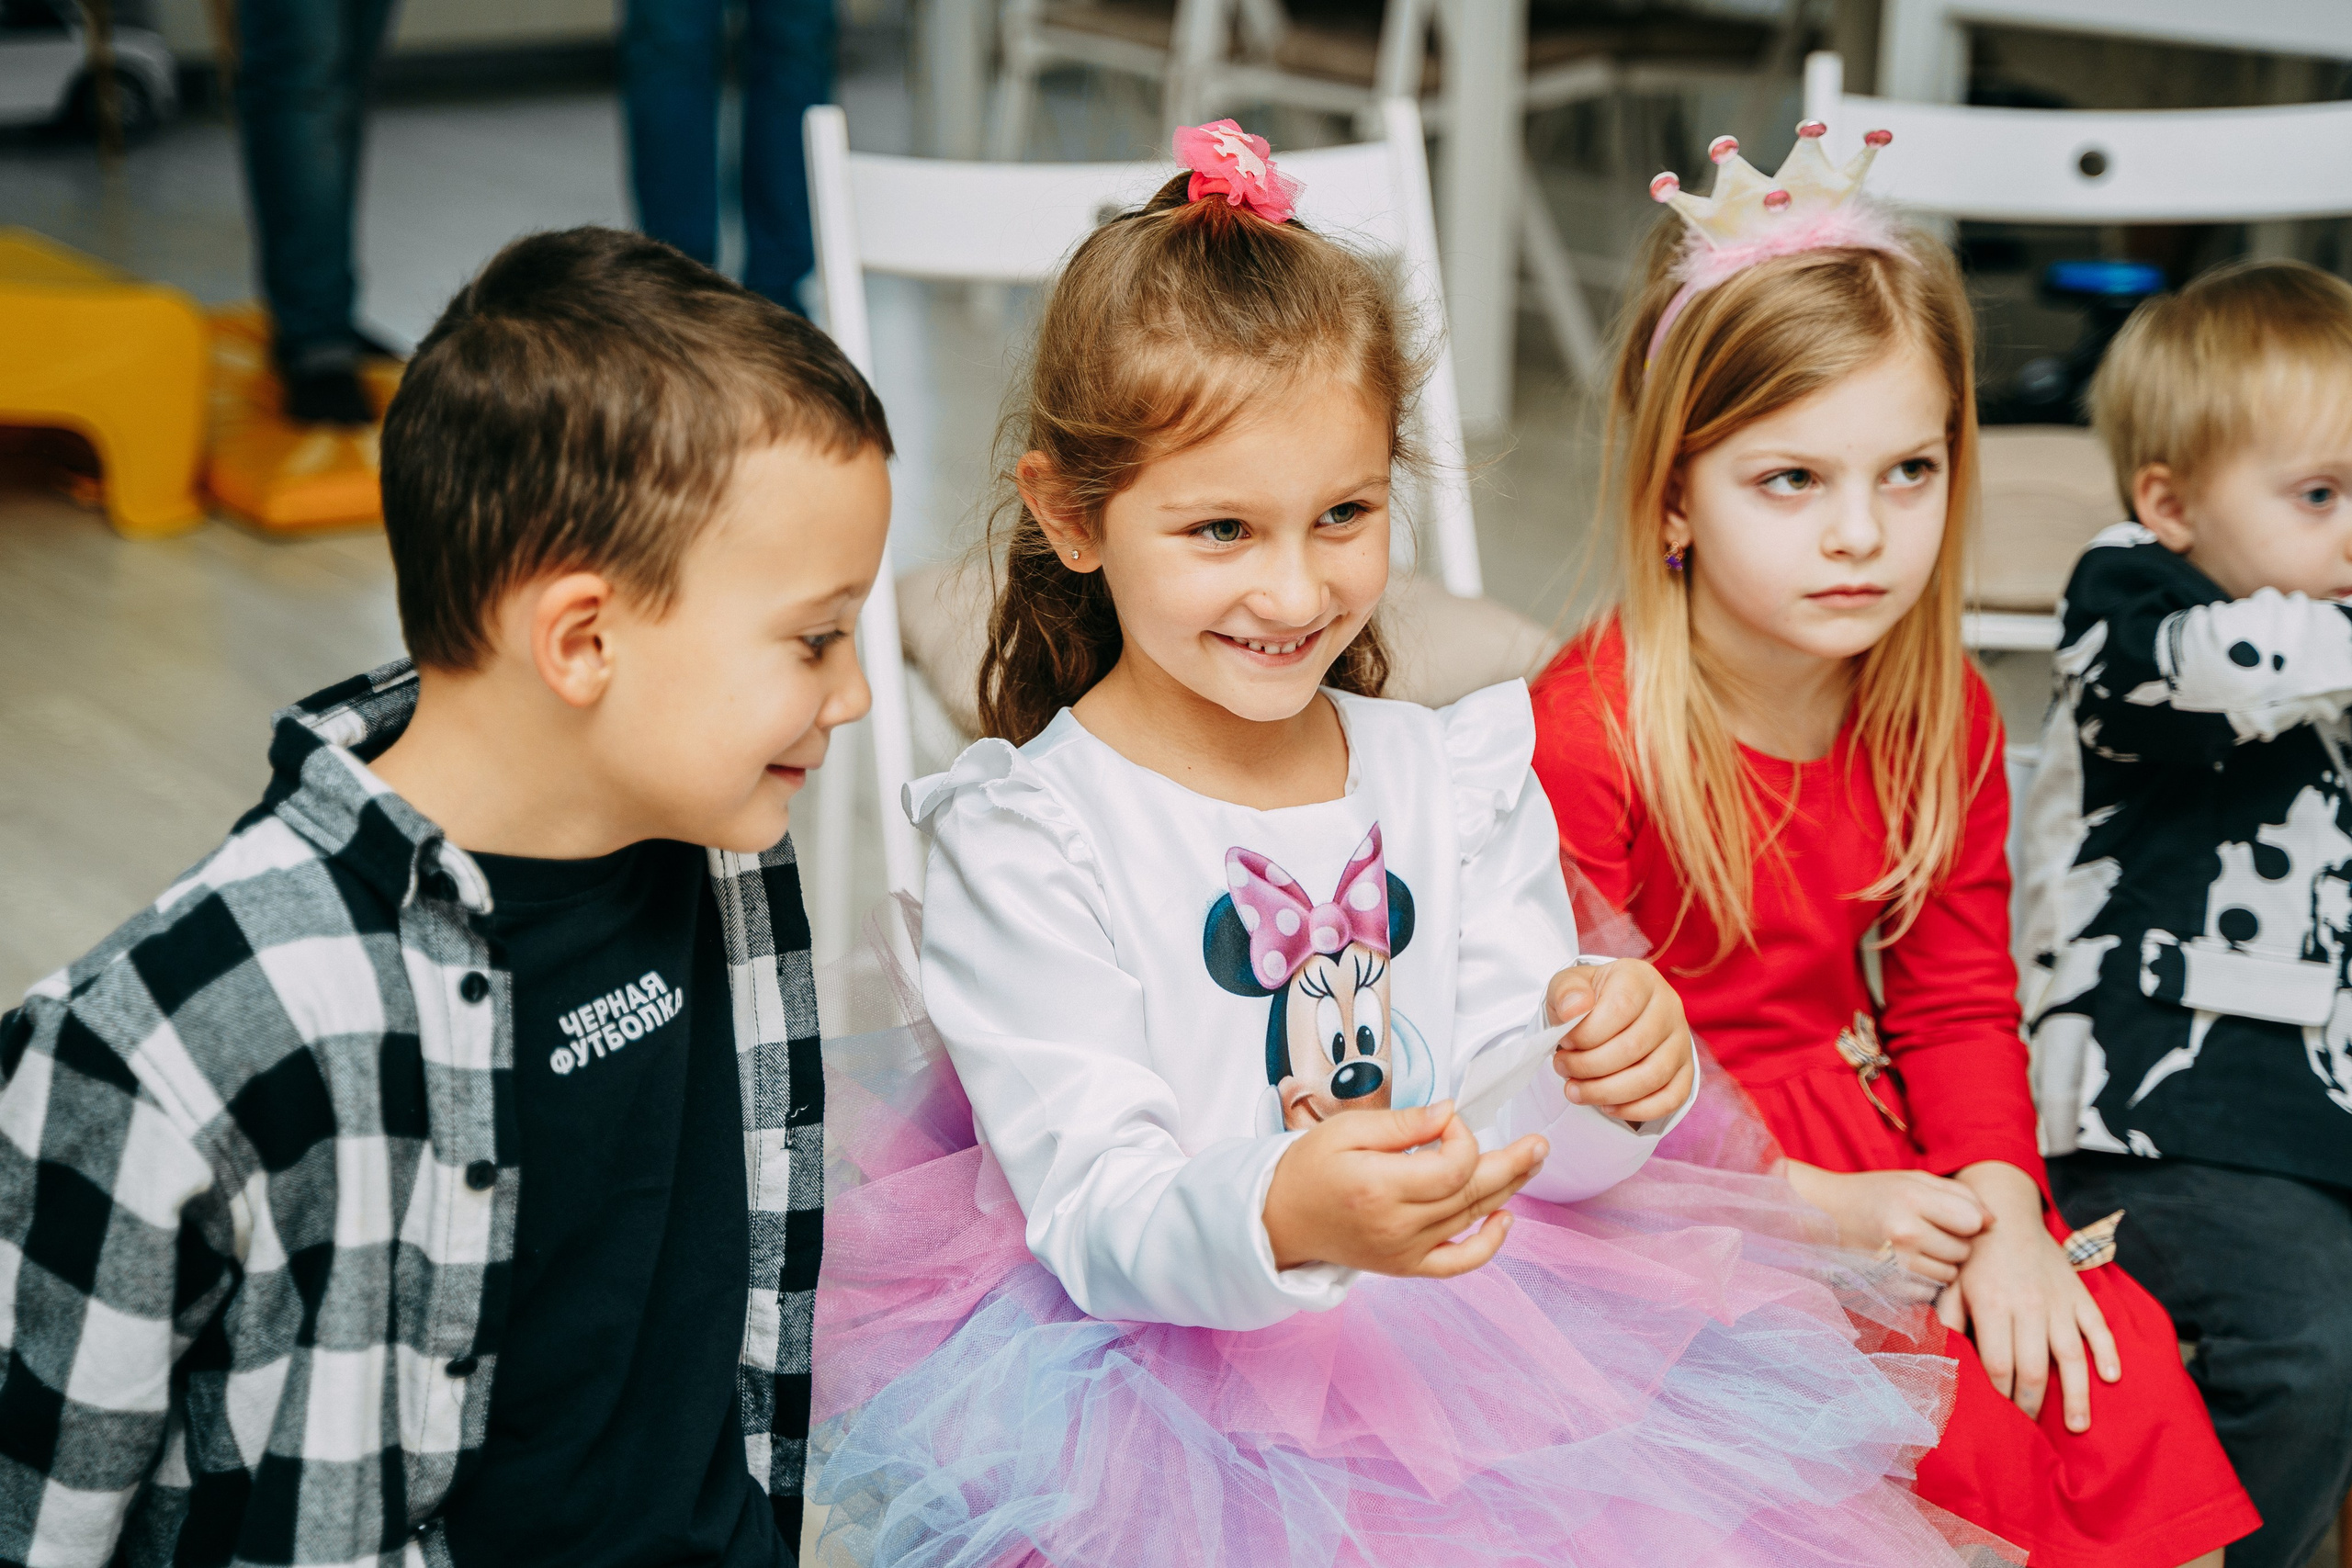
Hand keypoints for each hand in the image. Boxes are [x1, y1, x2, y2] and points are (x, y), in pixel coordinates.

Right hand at [1263, 1100, 1545, 1277]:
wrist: (1279, 1220)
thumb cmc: (1307, 1169)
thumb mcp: (1346, 1129)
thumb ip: (1402, 1123)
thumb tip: (1449, 1113)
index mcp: (1380, 1186)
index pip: (1453, 1166)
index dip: (1464, 1138)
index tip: (1447, 1120)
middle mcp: (1397, 1225)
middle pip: (1473, 1193)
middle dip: (1512, 1164)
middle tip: (1540, 1143)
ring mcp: (1405, 1251)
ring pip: (1471, 1218)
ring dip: (1507, 1190)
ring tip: (1530, 1163)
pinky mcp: (1407, 1266)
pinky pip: (1458, 1261)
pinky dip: (1487, 1244)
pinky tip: (1505, 1218)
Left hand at [1546, 959, 1693, 1122]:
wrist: (1609, 1012)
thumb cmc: (1588, 1000)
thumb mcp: (1568, 986)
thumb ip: (1565, 992)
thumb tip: (1573, 1010)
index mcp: (1640, 979)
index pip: (1619, 1008)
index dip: (1586, 1033)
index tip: (1563, 1041)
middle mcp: (1669, 1007)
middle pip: (1634, 1047)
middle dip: (1588, 1066)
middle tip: (1562, 1067)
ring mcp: (1681, 1040)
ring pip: (1652, 1077)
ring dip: (1607, 1092)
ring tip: (1575, 1090)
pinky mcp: (1685, 1070)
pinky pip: (1670, 1098)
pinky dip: (1636, 1110)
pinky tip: (1606, 1106)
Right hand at [1782, 1161, 1991, 1284]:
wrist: (1822, 1215)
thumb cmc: (1874, 1194)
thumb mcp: (1914, 1180)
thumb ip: (1959, 1195)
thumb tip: (1994, 1223)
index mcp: (1912, 1199)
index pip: (1973, 1222)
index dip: (1968, 1220)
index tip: (1951, 1216)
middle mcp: (1905, 1233)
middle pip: (1964, 1252)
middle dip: (1954, 1244)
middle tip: (1928, 1231)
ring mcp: (1896, 1264)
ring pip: (1950, 1275)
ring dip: (1941, 1264)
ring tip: (1915, 1247)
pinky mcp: (1889, 1288)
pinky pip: (1930, 1293)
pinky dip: (1924, 1282)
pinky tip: (1904, 1265)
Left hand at [1940, 1161, 2121, 1432]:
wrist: (2005, 1212)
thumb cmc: (1972, 1255)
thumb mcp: (1950, 1285)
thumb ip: (1949, 1322)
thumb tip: (1942, 1360)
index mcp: (1992, 1305)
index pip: (1998, 1364)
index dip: (1999, 1395)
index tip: (1998, 1416)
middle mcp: (2029, 1306)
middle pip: (2034, 1368)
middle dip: (2031, 1404)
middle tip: (2028, 1429)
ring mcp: (2059, 1301)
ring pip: (2072, 1356)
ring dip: (2076, 1395)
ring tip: (2078, 1427)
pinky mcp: (2079, 1294)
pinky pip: (2099, 1327)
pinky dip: (2108, 1353)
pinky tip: (2111, 1378)